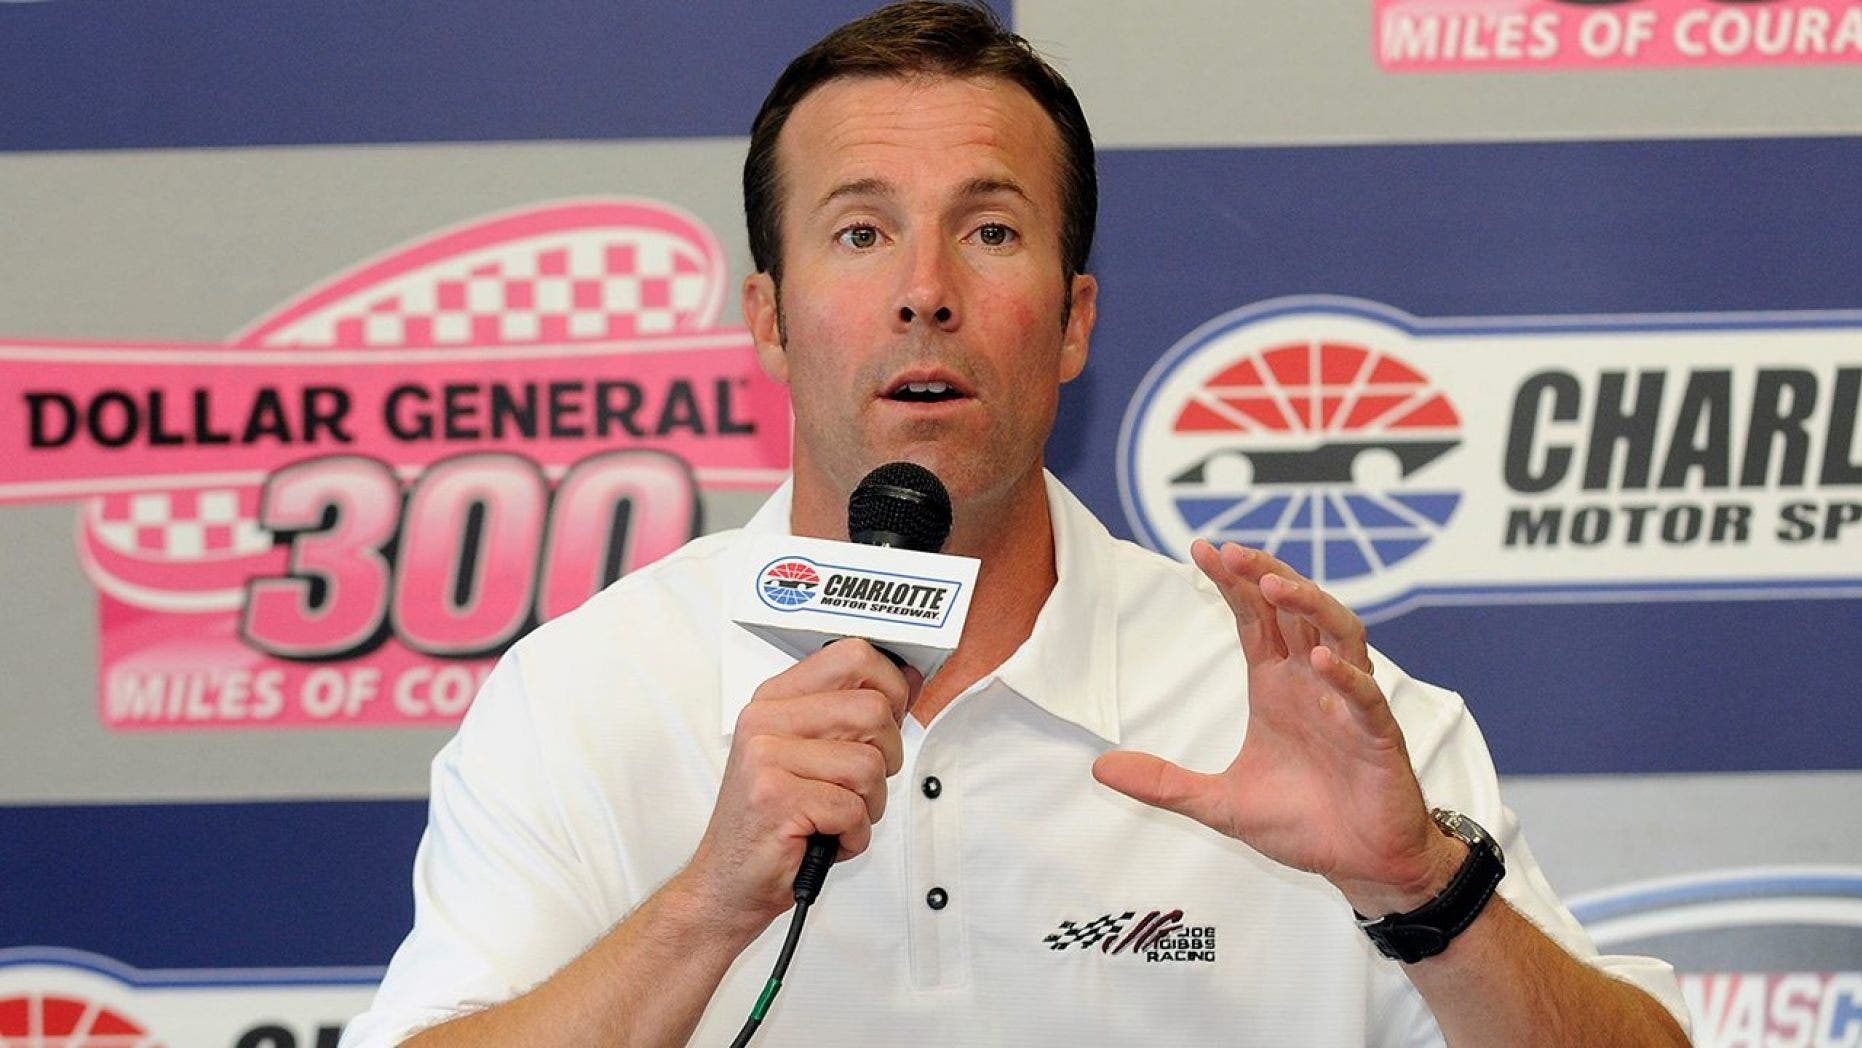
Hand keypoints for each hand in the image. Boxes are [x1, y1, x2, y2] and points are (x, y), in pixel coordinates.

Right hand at [680, 640, 918, 936]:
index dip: (890, 687)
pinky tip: (826, 838)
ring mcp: (766, 757)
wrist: (728, 882)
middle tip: (858, 785)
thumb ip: (856, 714)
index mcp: (776, 700)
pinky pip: (854, 809)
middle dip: (886, 757)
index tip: (890, 717)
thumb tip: (908, 678)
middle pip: (873, 710)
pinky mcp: (776, 797)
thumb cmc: (775, 821)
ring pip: (869, 764)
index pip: (852, 656)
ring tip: (837, 816)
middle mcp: (766, 720)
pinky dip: (854, 835)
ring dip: (869, 804)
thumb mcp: (815, 755)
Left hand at [1093, 541, 1461, 915]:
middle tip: (1231, 551)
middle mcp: (1313, 683)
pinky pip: (1365, 695)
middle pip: (1295, 610)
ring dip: (1310, 604)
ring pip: (1339, 633)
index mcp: (1277, 685)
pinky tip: (1316, 659)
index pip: (1255, 618)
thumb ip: (1164, 784)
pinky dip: (1345, 675)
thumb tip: (1099, 768)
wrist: (1360, 863)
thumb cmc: (1301, 824)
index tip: (1201, 549)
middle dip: (1266, 575)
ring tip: (1275, 586)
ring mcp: (1349, 704)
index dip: (1233, 582)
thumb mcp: (1219, 805)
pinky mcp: (1378, 737)